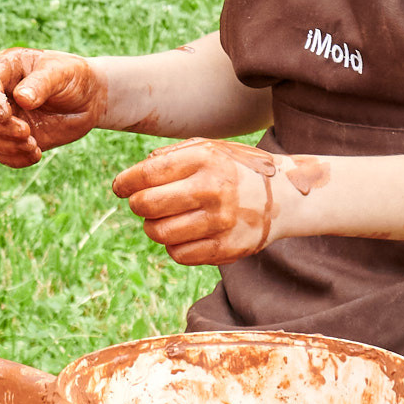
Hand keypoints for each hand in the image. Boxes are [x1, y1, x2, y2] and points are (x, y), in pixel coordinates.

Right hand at [0, 50, 108, 165]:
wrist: (90, 98)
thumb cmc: (73, 77)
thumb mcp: (61, 72)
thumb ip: (41, 83)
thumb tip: (21, 99)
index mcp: (6, 68)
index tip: (6, 115)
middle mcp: (1, 93)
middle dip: (1, 127)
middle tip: (27, 131)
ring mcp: (7, 117)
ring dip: (8, 145)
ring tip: (34, 145)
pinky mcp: (15, 138)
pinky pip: (3, 154)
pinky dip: (16, 159)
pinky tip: (36, 154)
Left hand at [112, 141, 326, 263]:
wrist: (283, 196)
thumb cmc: (234, 169)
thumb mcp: (208, 149)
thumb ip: (170, 156)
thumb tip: (132, 177)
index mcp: (204, 159)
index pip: (148, 173)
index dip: (125, 182)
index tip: (120, 187)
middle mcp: (212, 189)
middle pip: (147, 205)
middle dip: (137, 205)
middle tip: (142, 204)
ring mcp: (221, 221)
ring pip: (159, 233)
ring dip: (153, 227)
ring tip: (162, 220)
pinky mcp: (227, 248)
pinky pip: (179, 254)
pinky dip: (174, 246)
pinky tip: (183, 234)